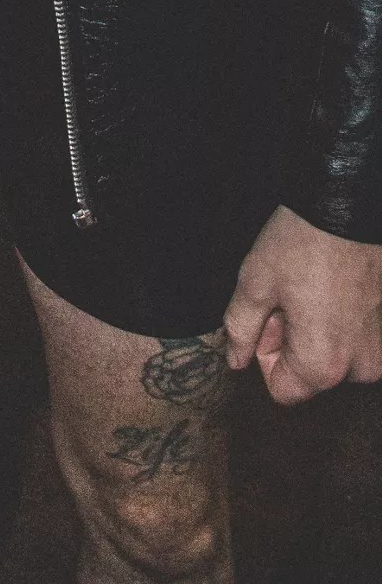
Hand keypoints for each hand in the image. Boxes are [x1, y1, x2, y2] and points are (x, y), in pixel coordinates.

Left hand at [223, 205, 381, 403]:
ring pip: (339, 355)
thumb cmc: (302, 243)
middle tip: (290, 295)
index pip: (283, 391)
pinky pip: (362, 338)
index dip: (265, 355)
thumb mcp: (254, 281)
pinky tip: (336, 285)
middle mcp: (361, 368)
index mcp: (323, 365)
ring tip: (315, 287)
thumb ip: (240, 329)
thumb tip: (235, 360)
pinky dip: (346, 319)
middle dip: (294, 341)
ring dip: (321, 330)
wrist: (351, 206)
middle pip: (313, 373)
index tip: (269, 318)